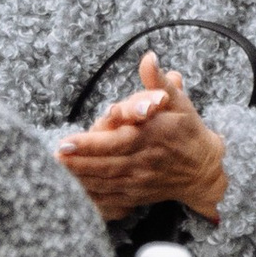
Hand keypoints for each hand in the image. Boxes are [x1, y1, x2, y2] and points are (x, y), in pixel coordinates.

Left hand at [55, 57, 227, 222]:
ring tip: (53, 170)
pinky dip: (88, 196)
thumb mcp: (179, 102)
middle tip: (53, 156)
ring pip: (103, 181)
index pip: (117, 140)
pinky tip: (70, 190)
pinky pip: (108, 198)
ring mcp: (139, 181)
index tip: (66, 142)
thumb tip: (149, 58)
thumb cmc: (187, 131)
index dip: (90, 143)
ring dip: (77, 177)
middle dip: (76, 161)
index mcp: (152, 135)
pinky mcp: (135, 195)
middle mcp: (145, 160)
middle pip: (104, 164)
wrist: (202, 170)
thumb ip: (158, 82)